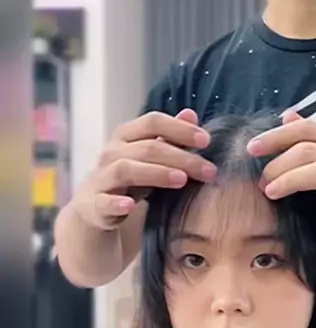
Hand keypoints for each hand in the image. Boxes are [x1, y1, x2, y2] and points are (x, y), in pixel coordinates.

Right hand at [73, 109, 216, 230]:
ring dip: (156, 173)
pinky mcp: (95, 205)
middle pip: (147, 148)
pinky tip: (130, 206)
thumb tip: (191, 115)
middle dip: (181, 157)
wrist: (93, 212)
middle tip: (209, 170)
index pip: (152, 122)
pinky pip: (104, 202)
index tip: (206, 140)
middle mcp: (111, 153)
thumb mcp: (149, 159)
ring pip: (126, 170)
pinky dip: (116, 203)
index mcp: (126, 137)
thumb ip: (168, 138)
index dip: (179, 128)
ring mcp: (101, 178)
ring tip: (182, 180)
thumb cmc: (128, 181)